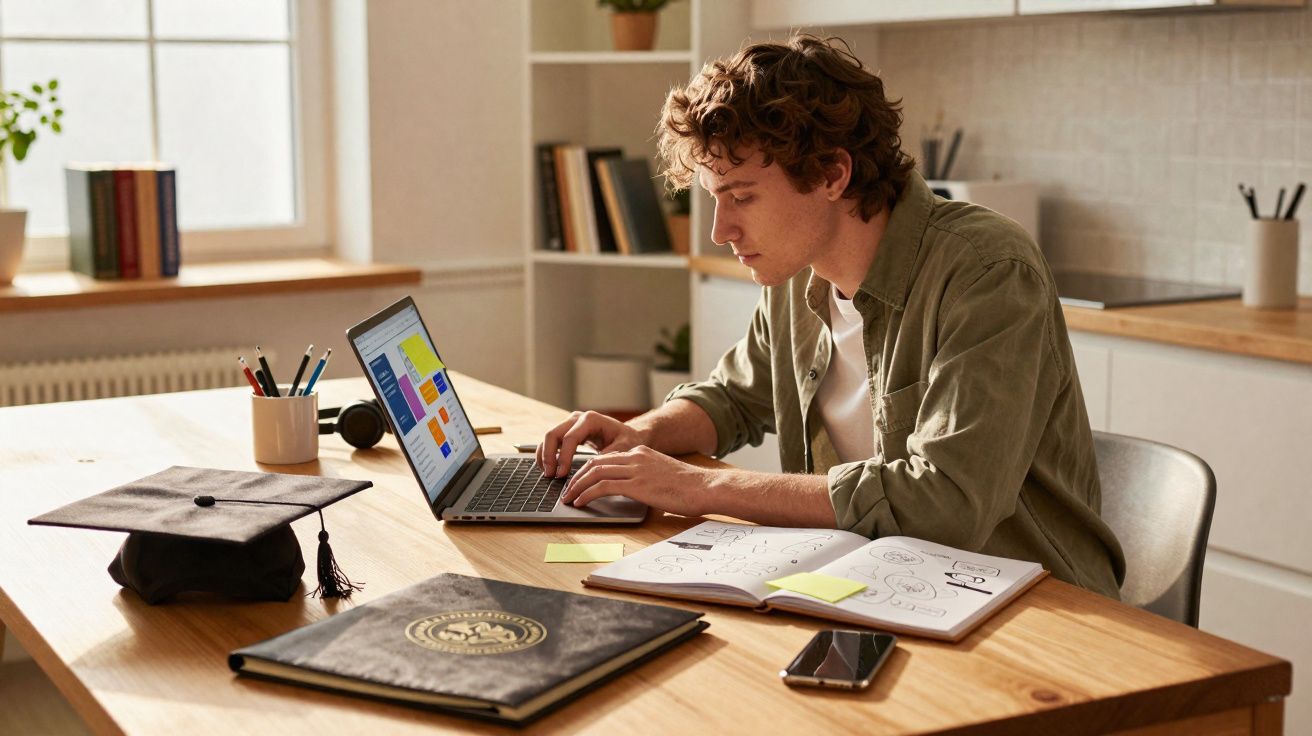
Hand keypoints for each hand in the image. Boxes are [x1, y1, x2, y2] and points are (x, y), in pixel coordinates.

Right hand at [537, 410, 645, 477]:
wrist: (628, 434)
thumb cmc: (628, 440)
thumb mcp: (623, 448)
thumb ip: (608, 456)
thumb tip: (592, 468)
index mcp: (591, 419)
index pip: (570, 438)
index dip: (564, 457)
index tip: (562, 474)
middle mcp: (577, 418)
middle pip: (553, 434)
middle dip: (549, 456)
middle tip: (550, 475)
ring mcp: (570, 423)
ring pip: (549, 437)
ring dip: (545, 456)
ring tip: (548, 475)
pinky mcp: (568, 431)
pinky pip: (552, 442)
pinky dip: (547, 455)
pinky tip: (549, 469)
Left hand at [560, 446, 713, 516]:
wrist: (705, 487)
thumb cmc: (689, 487)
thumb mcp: (663, 475)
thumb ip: (646, 477)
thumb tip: (635, 490)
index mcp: (641, 452)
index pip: (606, 458)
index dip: (588, 470)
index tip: (579, 481)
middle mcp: (635, 456)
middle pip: (595, 463)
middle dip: (577, 477)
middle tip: (567, 490)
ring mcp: (635, 469)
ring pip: (595, 473)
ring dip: (577, 486)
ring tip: (569, 498)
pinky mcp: (637, 485)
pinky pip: (603, 487)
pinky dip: (587, 494)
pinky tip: (581, 503)